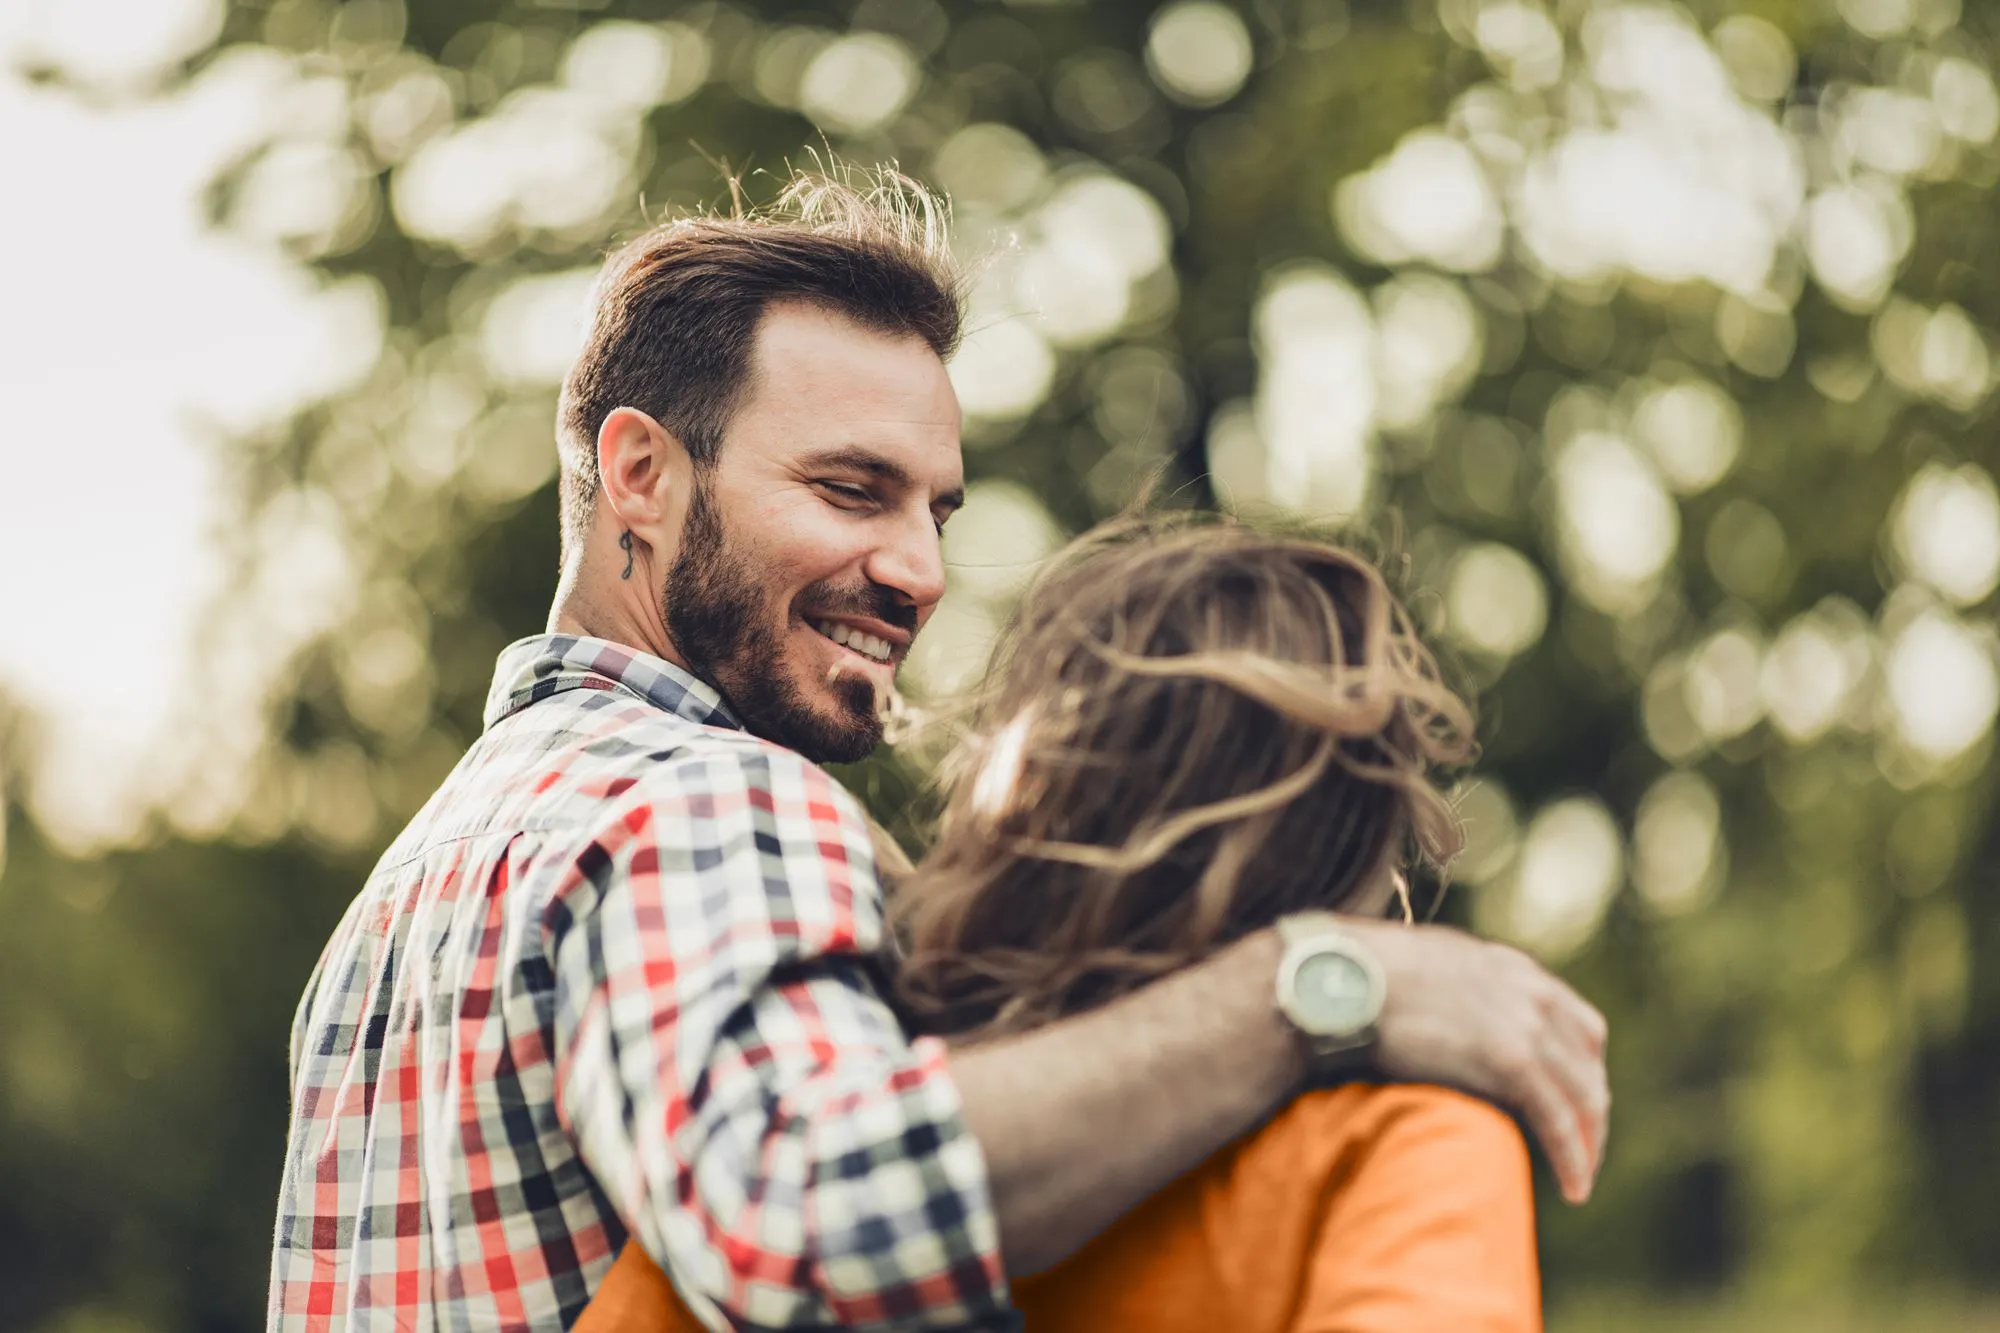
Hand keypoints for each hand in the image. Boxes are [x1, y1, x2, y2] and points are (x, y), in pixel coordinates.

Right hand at [1343, 919, 1608, 1203]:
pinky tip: (1575, 1189)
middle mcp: (1529, 993)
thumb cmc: (1355, 975)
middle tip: (1582, 1152)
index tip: (1570, 1103)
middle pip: (1587, 1064)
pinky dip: (1574, 1157)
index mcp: (1508, 969)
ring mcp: (1524, 1025)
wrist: (1340, 977)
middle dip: (1590, 1112)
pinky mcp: (1511, 1061)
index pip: (1577, 1024)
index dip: (1582, 1069)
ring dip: (1588, 1144)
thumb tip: (1432, 1015)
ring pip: (1582, 1096)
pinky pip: (1559, 1120)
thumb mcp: (1418, 966)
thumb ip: (1447, 989)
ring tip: (1580, 1181)